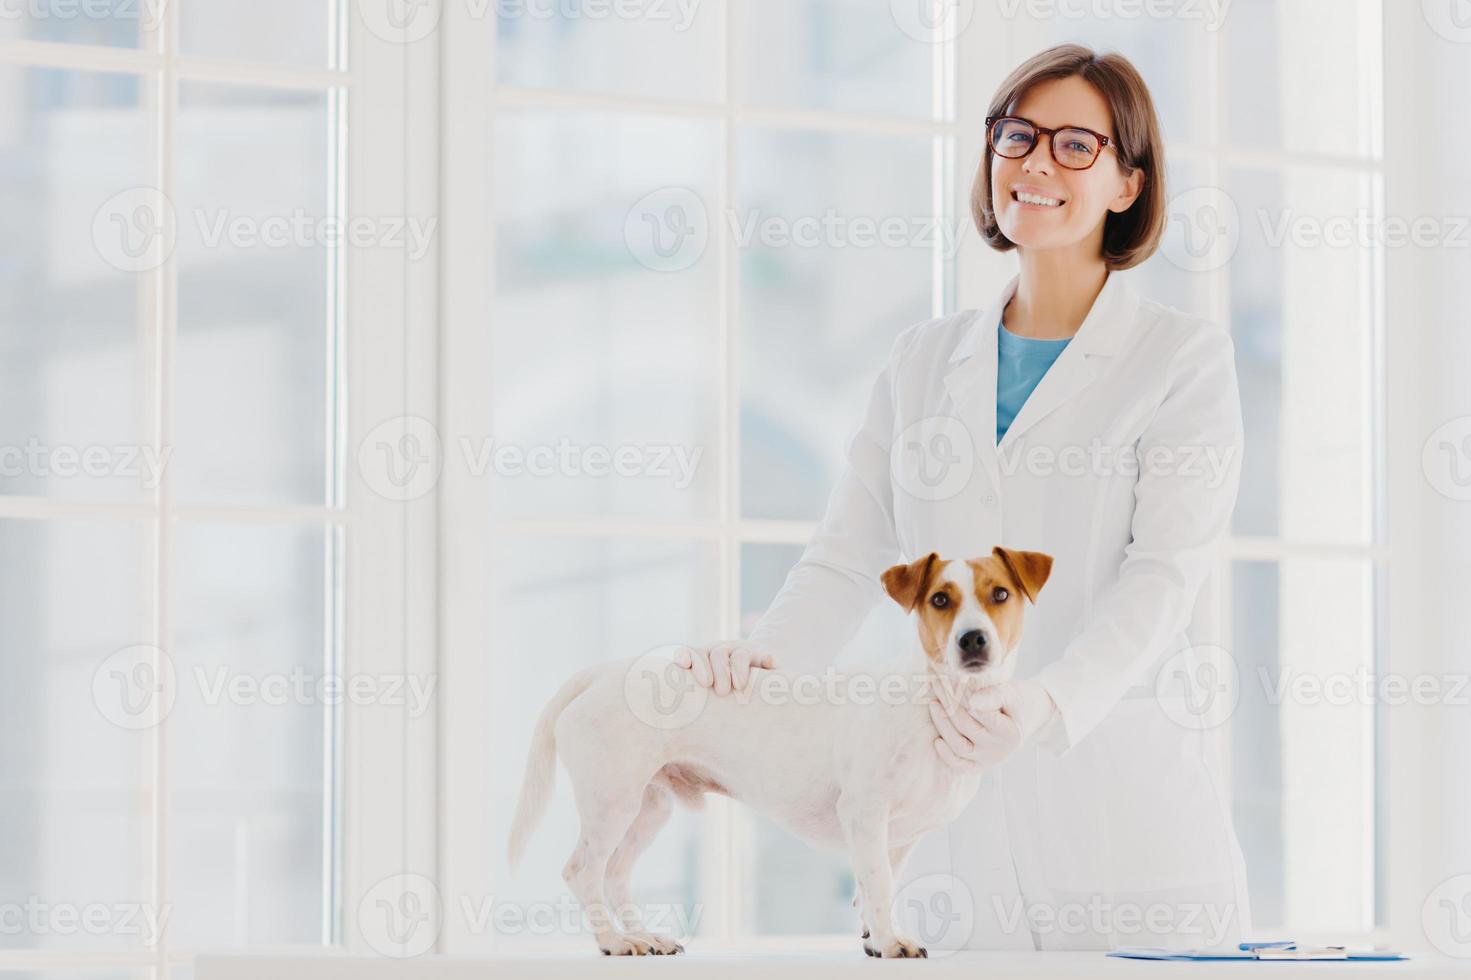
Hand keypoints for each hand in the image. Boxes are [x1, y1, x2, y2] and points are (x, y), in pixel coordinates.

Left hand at [672, 641, 776, 695]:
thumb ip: (695, 704)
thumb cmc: (723, 700)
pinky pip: (765, 655)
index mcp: (703, 660)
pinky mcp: (763, 656)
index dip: (688, 658)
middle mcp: (721, 652)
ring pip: (739, 654)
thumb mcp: (707, 699)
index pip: (692, 653)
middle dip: (717, 671)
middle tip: (721, 691)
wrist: (756, 688)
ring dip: (738, 669)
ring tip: (739, 686)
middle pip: (716, 654)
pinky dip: (766, 659)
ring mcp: (743, 652)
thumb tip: (680, 732)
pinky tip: (770, 664)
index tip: (685, 667)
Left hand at [928, 679, 1056, 771]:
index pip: (978, 713)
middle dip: (948, 703)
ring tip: (933, 703)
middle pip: (965, 727)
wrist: (1027, 717)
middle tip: (937, 684)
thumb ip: (994, 696)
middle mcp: (999, 750)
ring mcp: (988, 760)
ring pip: (958, 746)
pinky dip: (946, 755)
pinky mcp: (979, 765)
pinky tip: (936, 739)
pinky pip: (960, 765)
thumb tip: (973, 702)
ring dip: (942, 725)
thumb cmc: (1017, 701)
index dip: (961, 695)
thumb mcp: (1011, 693)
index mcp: (1009, 733)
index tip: (950, 678)